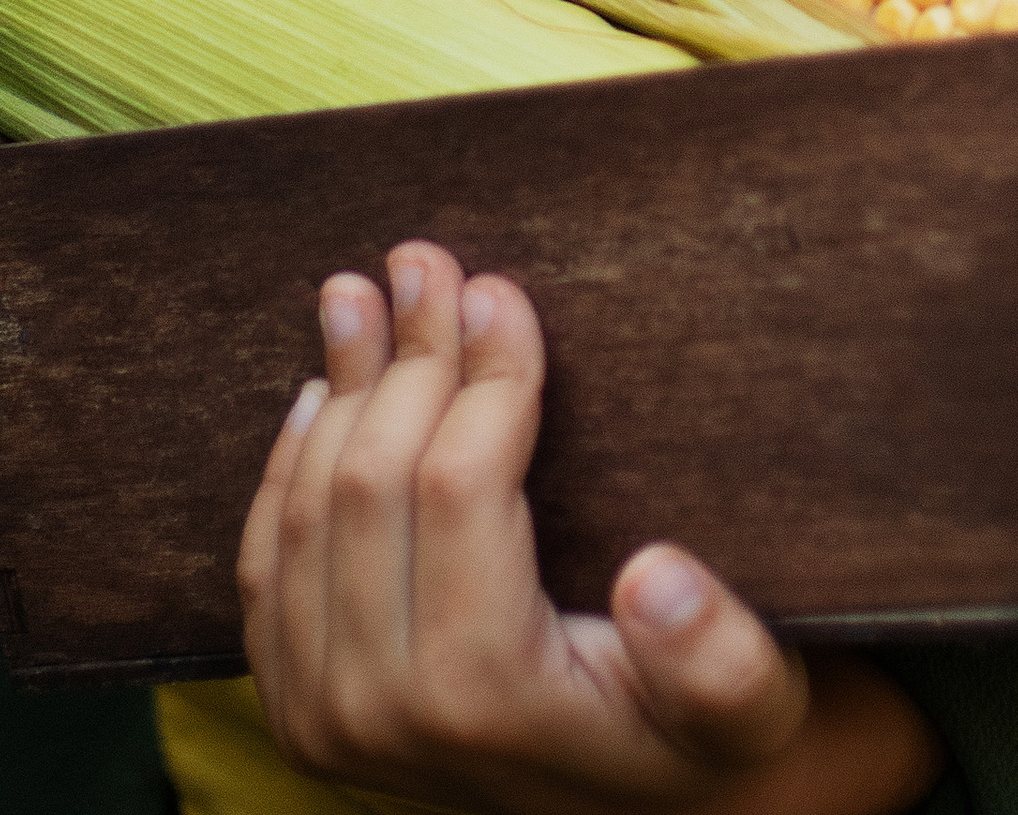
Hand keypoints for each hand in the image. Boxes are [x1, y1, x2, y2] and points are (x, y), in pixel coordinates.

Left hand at [240, 245, 944, 814]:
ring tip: (363, 294)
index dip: (480, 374)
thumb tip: (657, 576)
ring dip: (337, 387)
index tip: (503, 289)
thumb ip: (719, 662)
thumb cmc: (692, 739)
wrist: (621, 812)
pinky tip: (318, 391)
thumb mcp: (752, 708)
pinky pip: (265, 558)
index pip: (456, 487)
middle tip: (427, 259)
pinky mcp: (295, 710)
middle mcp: (380, 718)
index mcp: (486, 700)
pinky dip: (289, 462)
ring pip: (307, 506)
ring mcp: (323, 718)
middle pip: (370, 482)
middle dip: (405, 356)